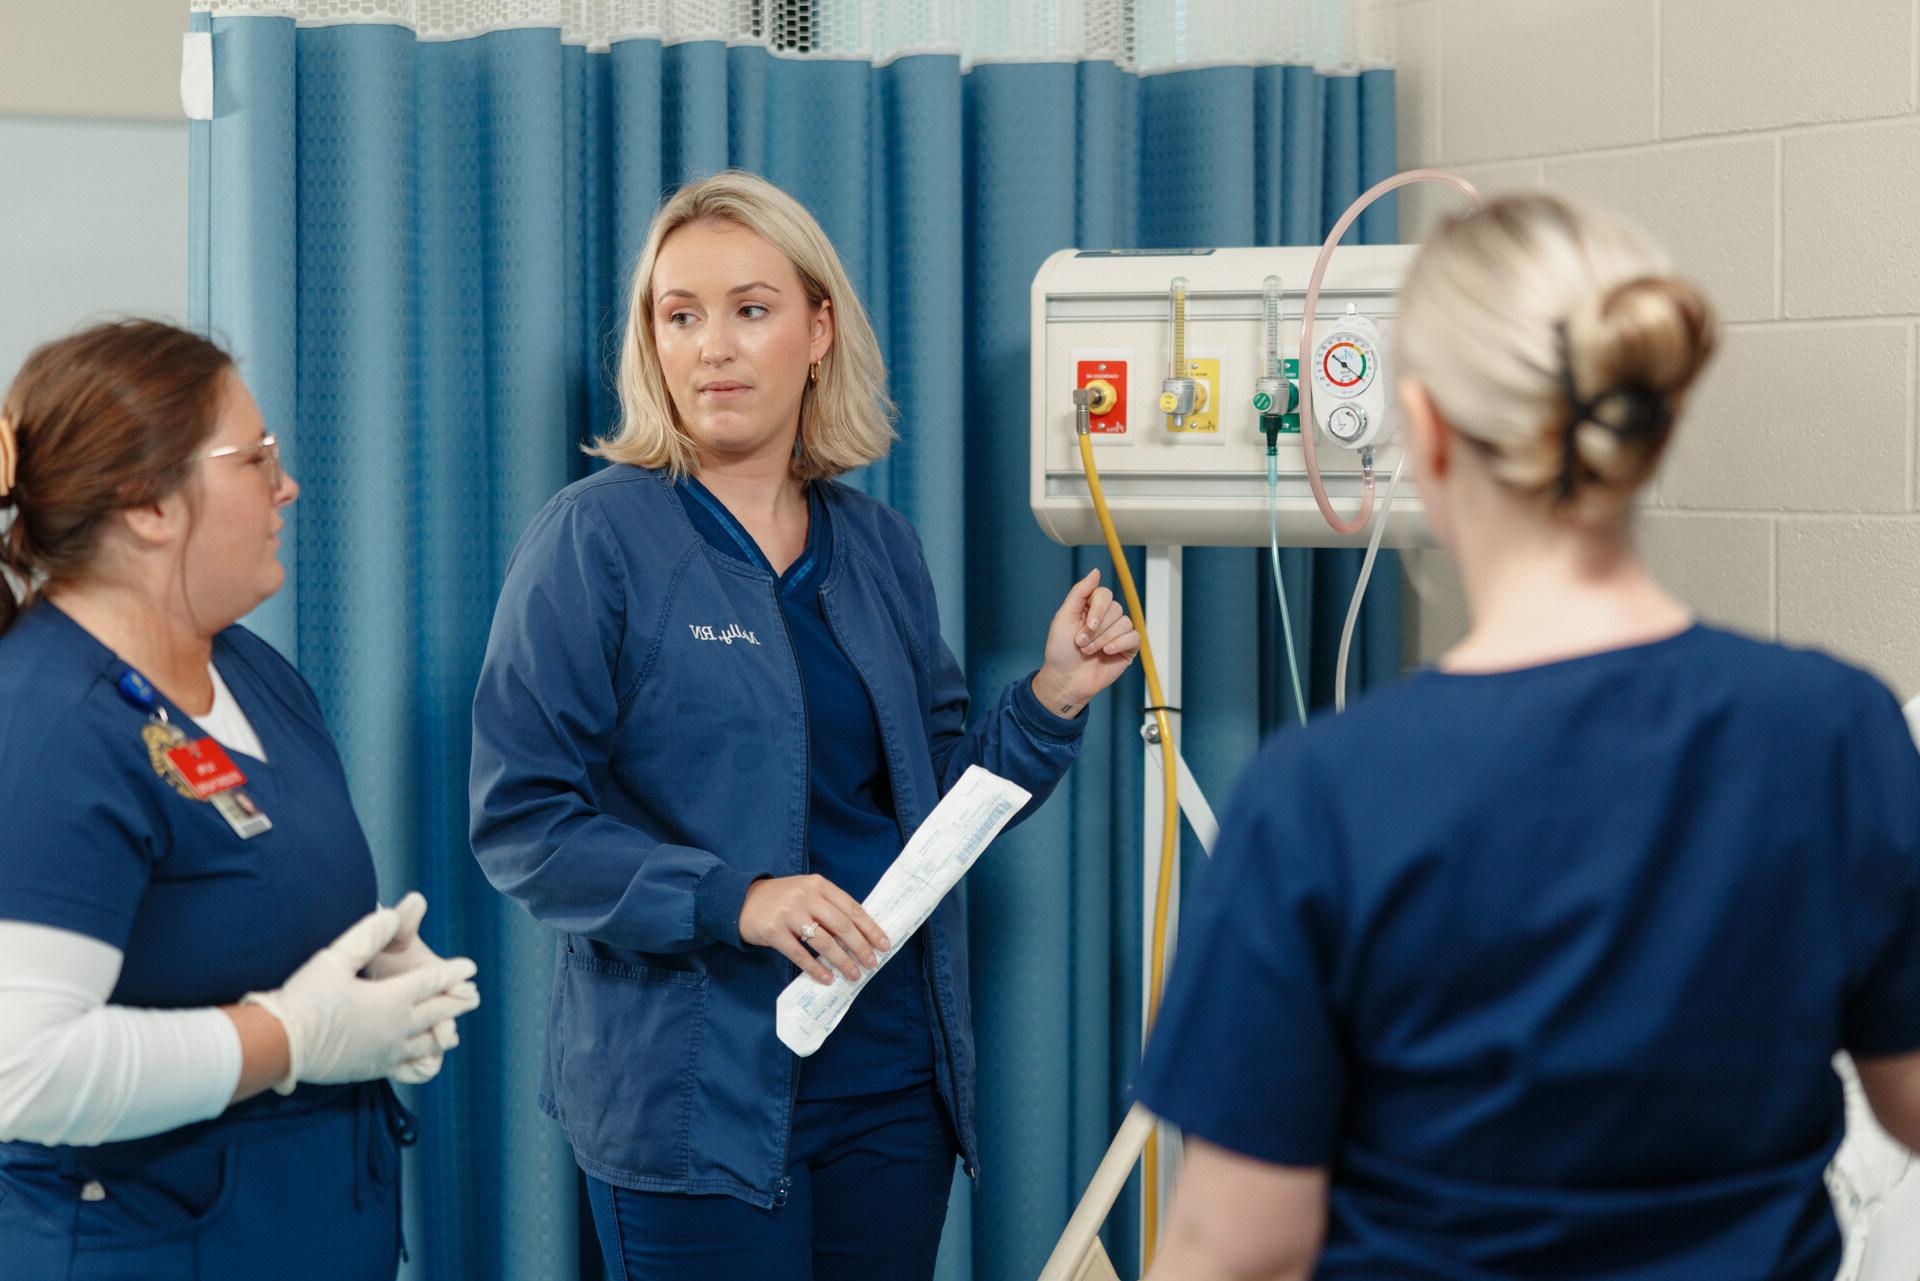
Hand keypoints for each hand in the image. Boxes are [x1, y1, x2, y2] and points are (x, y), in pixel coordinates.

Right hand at [243, 905, 480, 1094]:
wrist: (279, 1045)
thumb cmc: (305, 998)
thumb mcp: (335, 958)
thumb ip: (367, 935)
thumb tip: (393, 914)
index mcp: (392, 999)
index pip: (431, 982)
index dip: (453, 973)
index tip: (471, 967)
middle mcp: (397, 1027)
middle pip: (436, 1012)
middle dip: (456, 1003)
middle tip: (473, 997)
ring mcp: (387, 1052)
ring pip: (426, 1042)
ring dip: (442, 1032)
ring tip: (453, 1031)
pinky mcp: (372, 1069)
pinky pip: (409, 1068)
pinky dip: (423, 1062)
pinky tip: (424, 1061)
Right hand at [739, 875, 890, 984]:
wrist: (741, 900)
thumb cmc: (782, 899)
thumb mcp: (807, 893)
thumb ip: (829, 906)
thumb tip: (861, 934)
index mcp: (819, 885)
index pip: (852, 908)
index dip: (870, 928)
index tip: (884, 944)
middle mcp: (806, 896)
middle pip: (842, 925)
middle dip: (861, 947)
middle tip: (872, 964)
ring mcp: (789, 913)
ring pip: (824, 942)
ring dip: (842, 961)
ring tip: (853, 975)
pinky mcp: (774, 931)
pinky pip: (800, 954)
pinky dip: (816, 969)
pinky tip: (827, 978)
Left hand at [1033, 568, 1138, 717]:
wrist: (1065, 679)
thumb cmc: (1060, 650)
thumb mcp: (1064, 616)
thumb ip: (1080, 592)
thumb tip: (1096, 571)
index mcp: (1091, 607)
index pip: (1104, 594)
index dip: (1098, 608)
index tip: (1087, 625)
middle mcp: (1106, 618)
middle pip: (1115, 609)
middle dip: (1096, 629)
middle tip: (1081, 643)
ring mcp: (1118, 633)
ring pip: (1124, 623)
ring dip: (1103, 639)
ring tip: (1088, 651)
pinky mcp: (1127, 648)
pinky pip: (1134, 637)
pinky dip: (1120, 643)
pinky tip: (1107, 653)